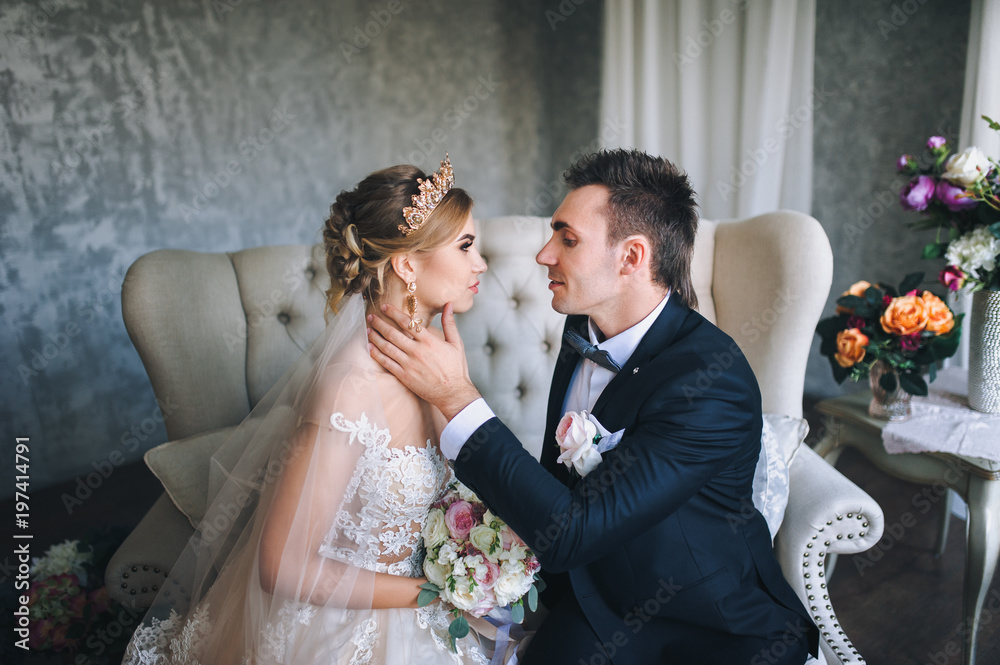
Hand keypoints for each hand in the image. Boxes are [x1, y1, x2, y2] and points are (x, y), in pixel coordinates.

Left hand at [367, 303, 481, 420]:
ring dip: (375, 337)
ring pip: (387, 347)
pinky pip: (386, 363)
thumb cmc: (456, 368)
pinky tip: (370, 347)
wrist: (453, 393)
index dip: (393, 313)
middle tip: (371, 316)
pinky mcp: (404, 376)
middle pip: (392, 333)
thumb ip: (450, 323)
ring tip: (368, 329)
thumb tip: (448, 305)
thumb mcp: (456, 344)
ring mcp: (409, 364)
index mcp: (429, 341)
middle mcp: (417, 351)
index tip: (384, 307)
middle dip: (380, 323)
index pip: (407, 322)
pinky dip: (376, 354)